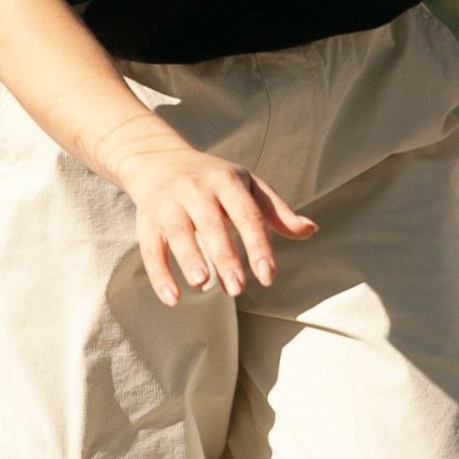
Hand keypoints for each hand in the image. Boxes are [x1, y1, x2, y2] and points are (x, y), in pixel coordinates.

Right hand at [107, 125, 317, 305]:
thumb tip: (311, 230)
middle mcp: (196, 191)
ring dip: (189, 258)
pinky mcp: (147, 222)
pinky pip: (151, 249)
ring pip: (178, 233)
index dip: (258, 246)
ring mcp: (169, 205)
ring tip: (202, 283)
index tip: (269, 276)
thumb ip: (277, 211)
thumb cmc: (214, 180)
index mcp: (227, 182)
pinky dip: (159, 275)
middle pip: (211, 225)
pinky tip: (173, 298)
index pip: (247, 215)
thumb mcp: (248, 187)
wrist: (159, 160)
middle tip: (238, 287)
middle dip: (224, 256)